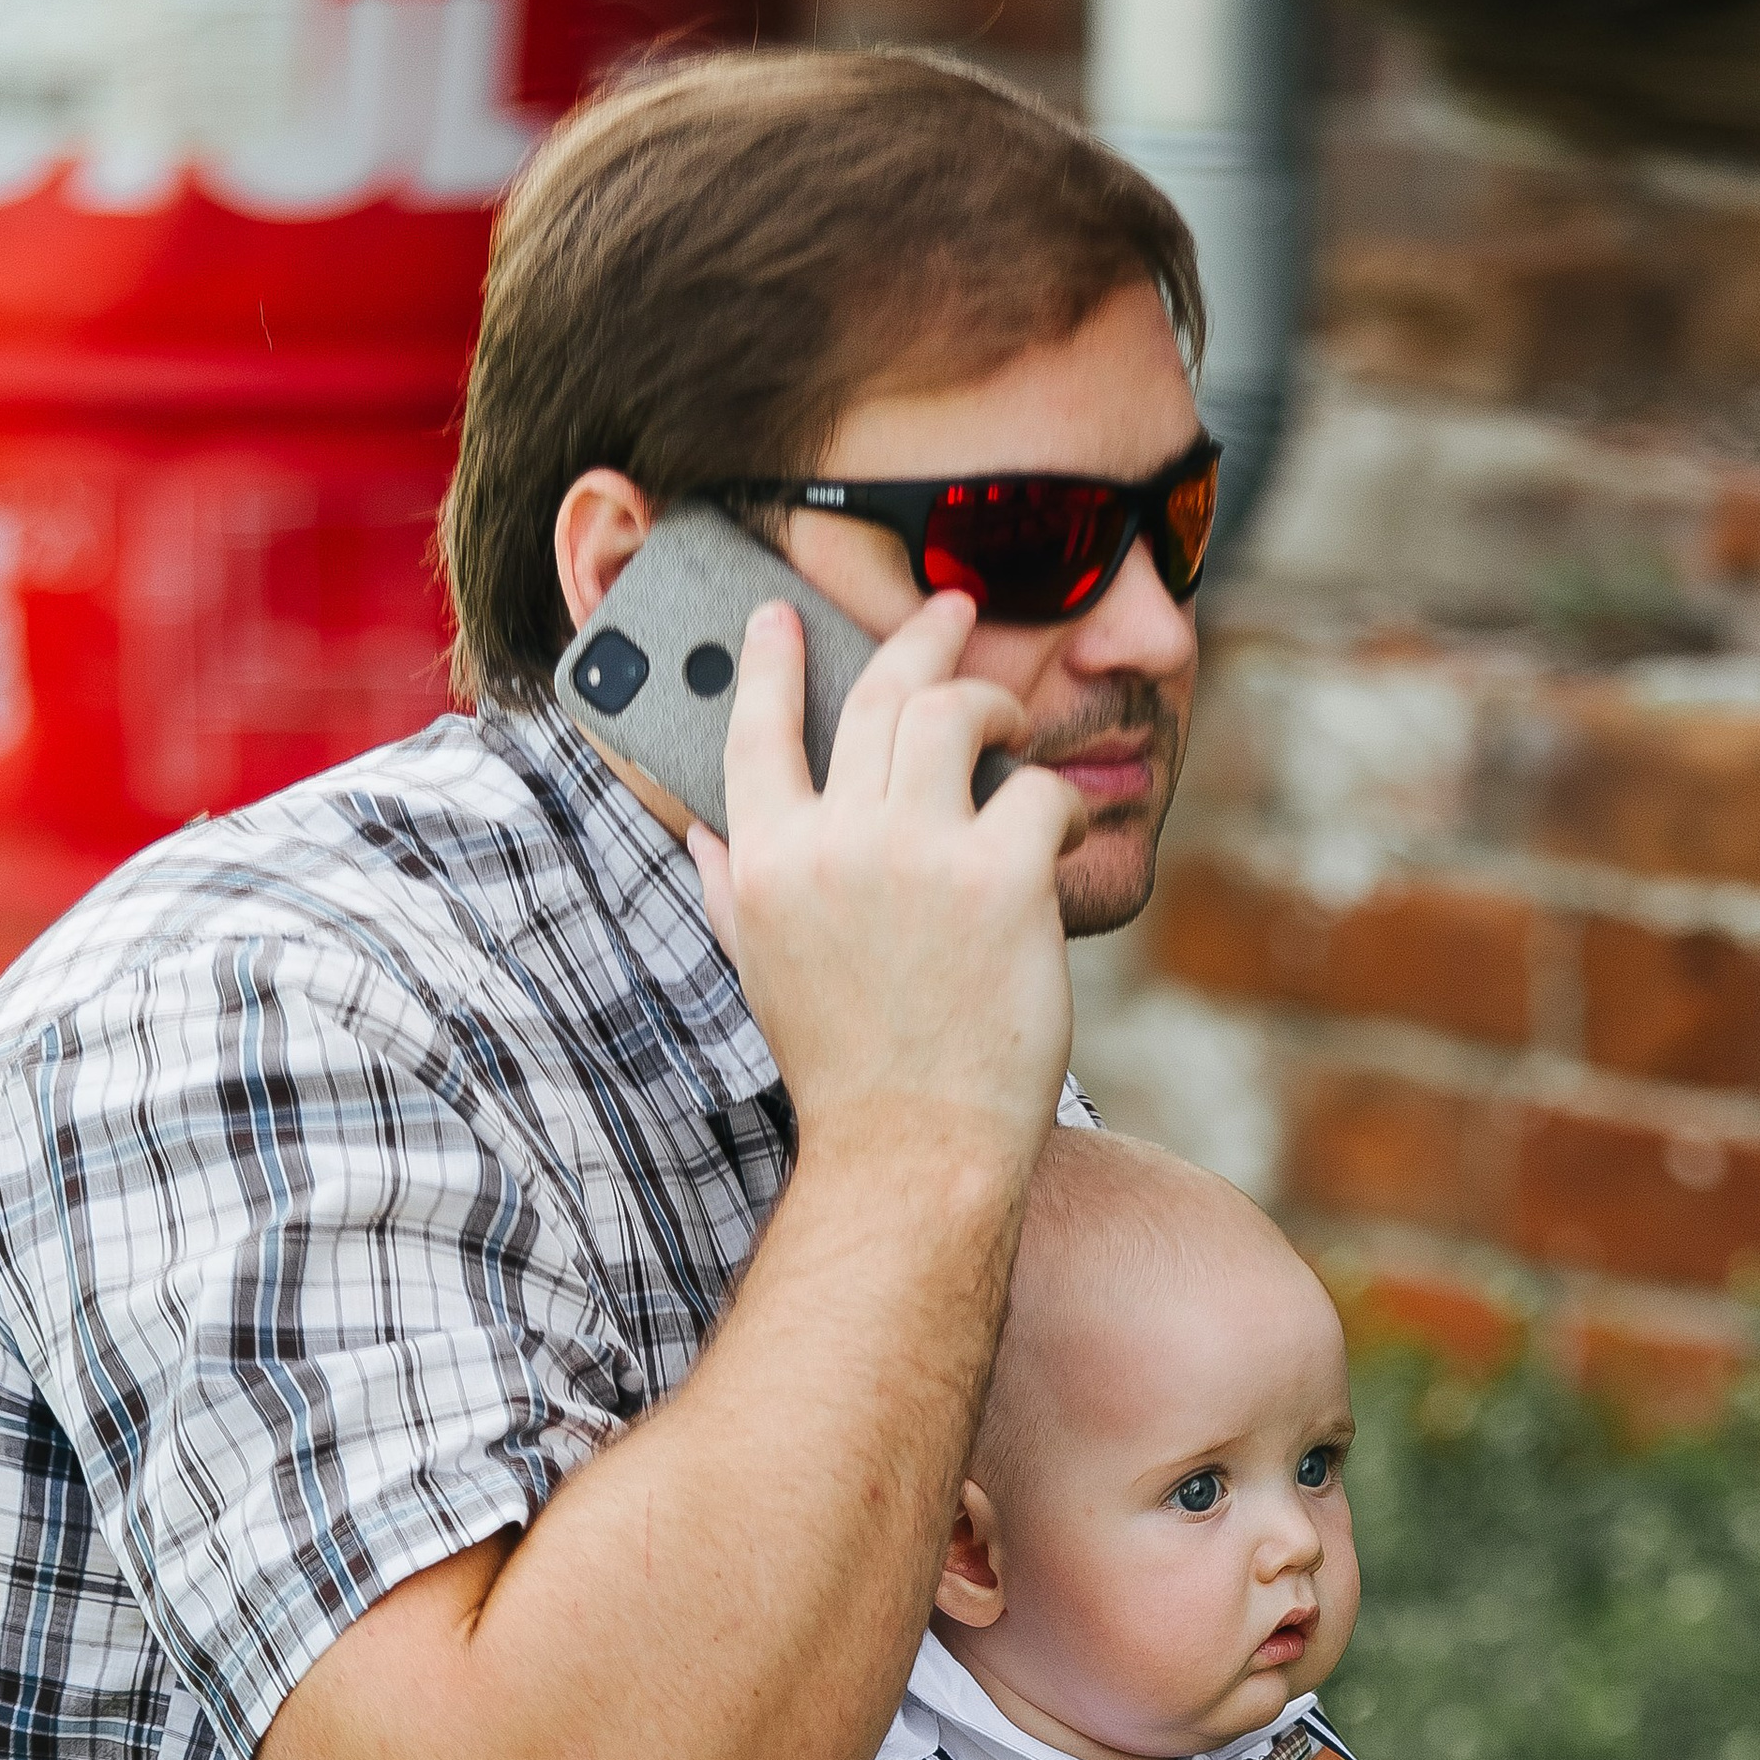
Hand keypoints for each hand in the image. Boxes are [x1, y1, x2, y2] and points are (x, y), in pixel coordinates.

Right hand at [687, 597, 1081, 1147]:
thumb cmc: (848, 1070)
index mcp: (766, 861)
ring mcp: (917, 854)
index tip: (776, 617)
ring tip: (1014, 721)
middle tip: (950, 610)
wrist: (914, 1149)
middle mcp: (833, 843)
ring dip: (994, 702)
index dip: (764, 662)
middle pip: (876, 693)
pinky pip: (1040, 791)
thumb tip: (701, 829)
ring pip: (957, 712)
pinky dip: (1057, 802)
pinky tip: (1057, 835)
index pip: (755, 730)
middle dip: (920, 635)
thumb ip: (729, 889)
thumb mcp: (762, 972)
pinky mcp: (1001, 878)